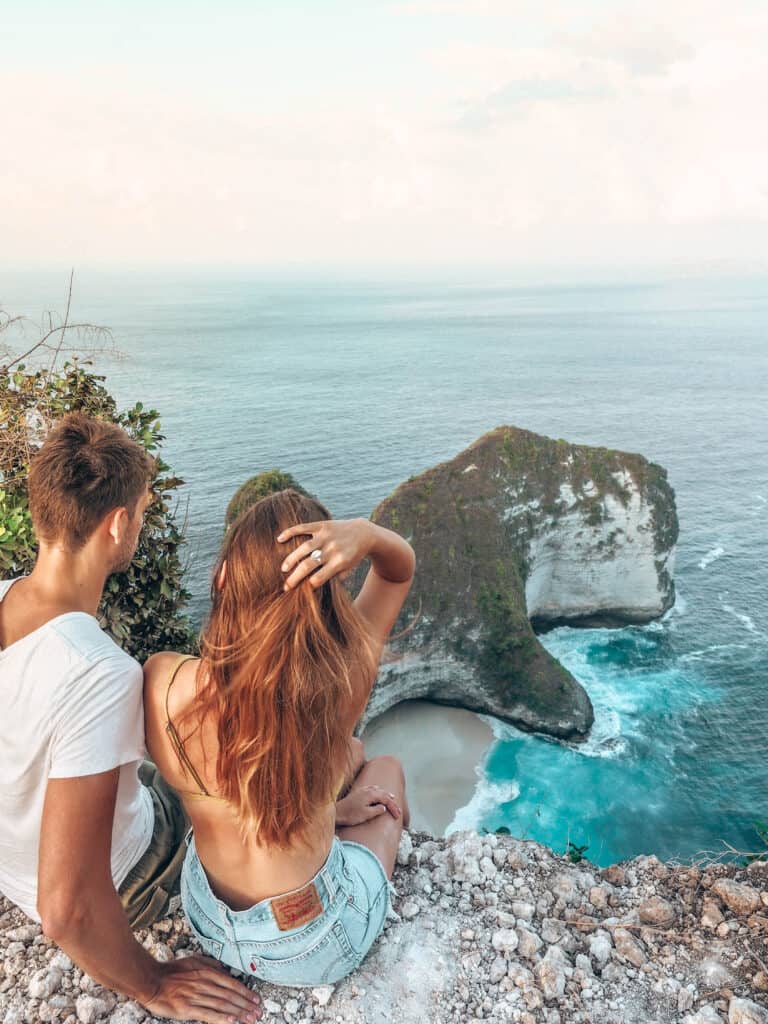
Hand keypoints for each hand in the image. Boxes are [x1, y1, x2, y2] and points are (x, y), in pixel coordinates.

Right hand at [143, 955, 261, 1023]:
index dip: (245, 992)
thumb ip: (210, 964)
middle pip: (229, 996)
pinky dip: (221, 1018)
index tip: (256, 999)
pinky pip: (207, 1014)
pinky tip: (231, 1022)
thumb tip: (223, 968)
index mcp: (207, 972)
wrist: (151, 980)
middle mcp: (204, 983)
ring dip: (238, 1013)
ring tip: (249, 1019)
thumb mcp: (193, 960)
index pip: (231, 983)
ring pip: (221, 1005)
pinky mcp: (187, 1009)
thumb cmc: (171, 971)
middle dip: (245, 1005)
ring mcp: (196, 996)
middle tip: (257, 1013)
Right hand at [277, 518, 375, 590]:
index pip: (319, 577)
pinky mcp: (322, 525)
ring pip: (304, 548)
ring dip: (291, 558)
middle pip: (309, 565)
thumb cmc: (354, 555)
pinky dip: (290, 532)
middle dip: (295, 577)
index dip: (308, 585)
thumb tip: (314, 585)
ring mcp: (326, 536)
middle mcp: (332, 549)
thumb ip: (335, 577)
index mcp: (340, 562)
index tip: (299, 590)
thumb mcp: (349, 569)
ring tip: (284, 568)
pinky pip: (303, 528)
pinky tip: (279, 539)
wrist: (364, 533)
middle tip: (286, 586)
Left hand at [336, 785, 400, 826]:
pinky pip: (372, 789)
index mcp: (371, 795)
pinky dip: (378, 791)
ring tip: (392, 798)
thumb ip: (377, 810)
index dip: (393, 807)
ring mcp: (362, 790)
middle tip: (397, 810)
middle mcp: (368, 790)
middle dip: (392, 802)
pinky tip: (377, 792)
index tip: (397, 815)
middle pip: (384, 794)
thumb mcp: (366, 815)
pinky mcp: (358, 792)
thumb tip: (384, 807)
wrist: (337, 812)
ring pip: (378, 790)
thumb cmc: (350, 815)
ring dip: (386, 795)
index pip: (387, 799)